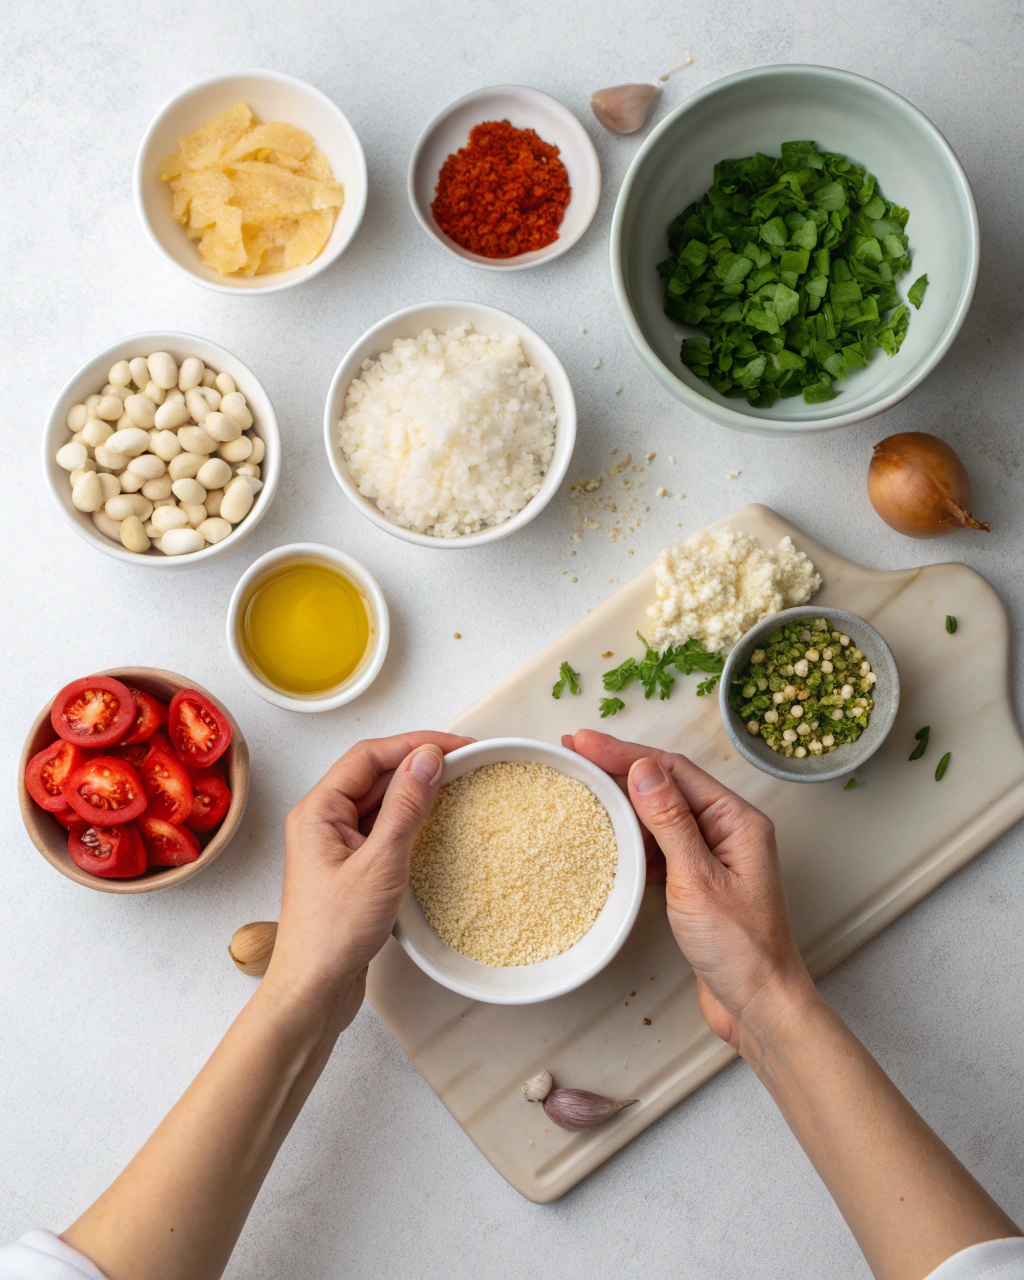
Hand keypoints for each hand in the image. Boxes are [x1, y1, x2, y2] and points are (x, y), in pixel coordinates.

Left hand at [266, 731, 471, 1021]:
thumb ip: (405, 807)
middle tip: (465, 762)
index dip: (414, 743)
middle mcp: (322, 821)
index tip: (457, 745)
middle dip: (418, 764)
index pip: (369, 756)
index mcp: (317, 810)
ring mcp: (336, 845)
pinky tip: (435, 824)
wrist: (312, 991)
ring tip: (457, 787)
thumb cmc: (333, 934)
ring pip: (380, 801)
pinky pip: (383, 829)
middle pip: (374, 774)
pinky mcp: (350, 868)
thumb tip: (428, 759)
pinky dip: (410, 821)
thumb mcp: (379, 864)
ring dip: (415, 792)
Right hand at [563, 729, 816, 1052]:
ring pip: (661, 813)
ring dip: (623, 798)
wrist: (760, 1005)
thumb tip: (642, 769)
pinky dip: (633, 836)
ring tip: (583, 783)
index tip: (584, 741)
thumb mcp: (697, 879)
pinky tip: (608, 834)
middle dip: (620, 766)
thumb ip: (669, 821)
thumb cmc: (740, 949)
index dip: (625, 751)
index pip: (673, 769)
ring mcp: (714, 854)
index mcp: (737, 819)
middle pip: (667, 783)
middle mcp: (728, 829)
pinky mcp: (700, 880)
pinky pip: (661, 844)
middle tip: (574, 751)